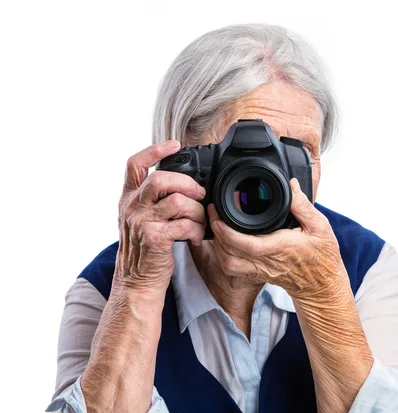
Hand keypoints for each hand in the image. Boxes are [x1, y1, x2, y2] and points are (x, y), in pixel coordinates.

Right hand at [115, 140, 206, 293]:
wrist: (137, 283)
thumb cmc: (145, 251)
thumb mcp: (141, 220)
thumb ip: (153, 200)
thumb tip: (185, 184)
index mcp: (128, 199)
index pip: (134, 164)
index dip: (155, 150)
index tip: (175, 144)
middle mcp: (132, 208)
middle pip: (160, 179)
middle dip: (187, 183)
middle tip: (199, 194)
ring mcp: (141, 223)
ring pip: (176, 201)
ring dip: (196, 210)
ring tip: (200, 220)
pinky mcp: (154, 239)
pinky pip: (184, 225)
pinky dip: (197, 229)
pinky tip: (196, 237)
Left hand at [206, 178, 345, 299]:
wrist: (321, 286)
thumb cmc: (322, 258)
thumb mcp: (320, 227)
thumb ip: (303, 206)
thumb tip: (291, 185)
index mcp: (281, 247)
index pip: (249, 244)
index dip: (228, 232)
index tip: (218, 216)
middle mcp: (267, 261)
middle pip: (230, 254)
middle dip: (216, 234)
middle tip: (213, 213)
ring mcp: (260, 270)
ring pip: (228, 264)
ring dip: (217, 246)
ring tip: (217, 225)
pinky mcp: (257, 274)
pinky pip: (233, 268)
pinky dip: (223, 255)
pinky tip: (224, 241)